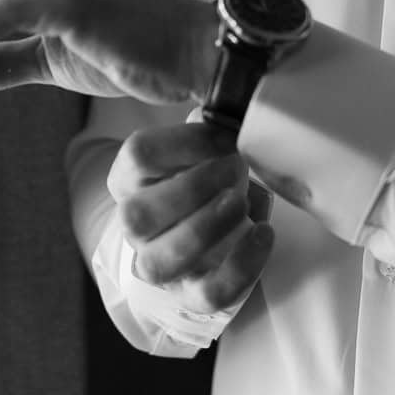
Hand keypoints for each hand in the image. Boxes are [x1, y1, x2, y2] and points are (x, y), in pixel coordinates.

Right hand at [110, 121, 275, 313]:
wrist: (212, 236)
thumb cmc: (209, 180)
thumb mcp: (204, 146)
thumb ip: (211, 124)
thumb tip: (240, 99)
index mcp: (130, 179)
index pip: (137, 156)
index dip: (183, 143)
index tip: (224, 137)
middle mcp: (136, 225)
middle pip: (136, 216)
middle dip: (191, 189)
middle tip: (234, 169)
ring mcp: (159, 265)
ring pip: (160, 263)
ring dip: (204, 229)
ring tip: (242, 201)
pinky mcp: (191, 296)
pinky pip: (208, 294)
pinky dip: (241, 266)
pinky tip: (263, 233)